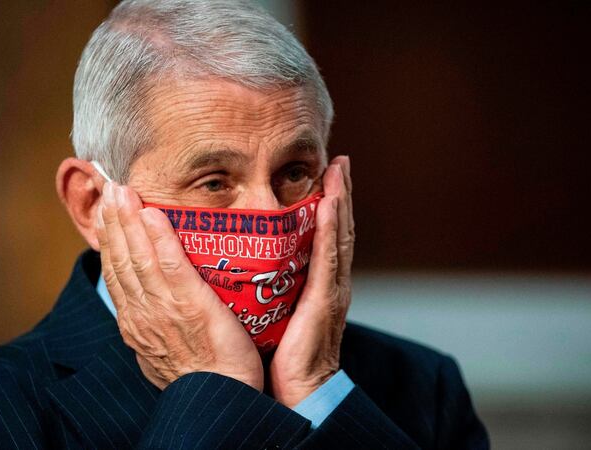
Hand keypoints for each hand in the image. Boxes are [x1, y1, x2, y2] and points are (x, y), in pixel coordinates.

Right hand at [96, 182, 263, 390]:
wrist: (221, 398)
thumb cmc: (203, 376)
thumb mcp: (165, 350)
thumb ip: (156, 323)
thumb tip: (153, 305)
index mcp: (135, 323)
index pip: (116, 273)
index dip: (110, 239)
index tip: (107, 212)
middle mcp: (142, 314)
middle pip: (120, 260)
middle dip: (113, 222)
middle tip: (110, 188)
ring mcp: (163, 310)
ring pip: (138, 258)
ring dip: (128, 222)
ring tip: (123, 192)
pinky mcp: (190, 306)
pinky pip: (170, 267)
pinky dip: (159, 240)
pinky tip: (152, 215)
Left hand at [269, 155, 354, 406]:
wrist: (299, 391)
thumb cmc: (281, 357)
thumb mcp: (277, 314)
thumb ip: (272, 289)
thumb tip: (249, 270)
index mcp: (318, 284)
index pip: (325, 236)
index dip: (330, 205)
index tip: (328, 175)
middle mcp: (331, 282)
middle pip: (339, 229)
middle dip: (341, 194)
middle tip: (340, 161)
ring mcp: (332, 290)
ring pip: (339, 236)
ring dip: (341, 201)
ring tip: (340, 170)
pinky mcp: (326, 300)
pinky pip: (329, 258)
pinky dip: (332, 229)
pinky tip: (331, 204)